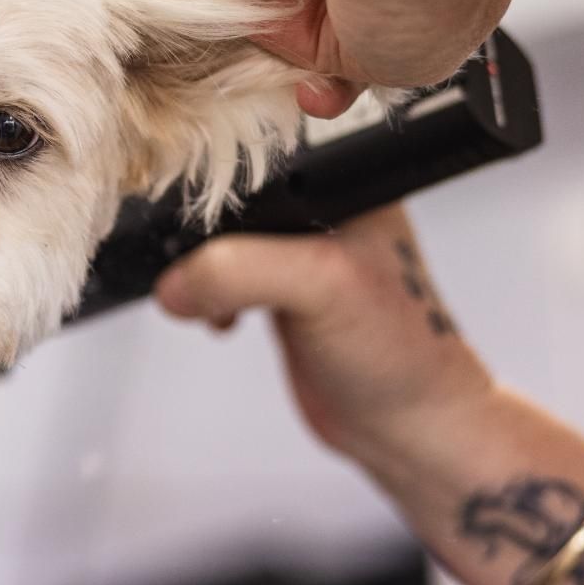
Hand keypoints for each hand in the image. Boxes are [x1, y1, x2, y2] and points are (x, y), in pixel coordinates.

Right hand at [155, 206, 493, 457]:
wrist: (409, 426)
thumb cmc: (401, 351)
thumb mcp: (320, 287)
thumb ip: (240, 269)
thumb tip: (174, 282)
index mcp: (344, 177)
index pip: (255, 158)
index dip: (212, 187)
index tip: (185, 226)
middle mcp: (323, 205)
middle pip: (228, 198)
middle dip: (202, 240)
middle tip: (204, 278)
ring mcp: (302, 249)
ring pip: (221, 241)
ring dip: (205, 276)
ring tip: (218, 305)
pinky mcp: (282, 288)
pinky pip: (223, 278)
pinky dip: (210, 301)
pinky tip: (225, 321)